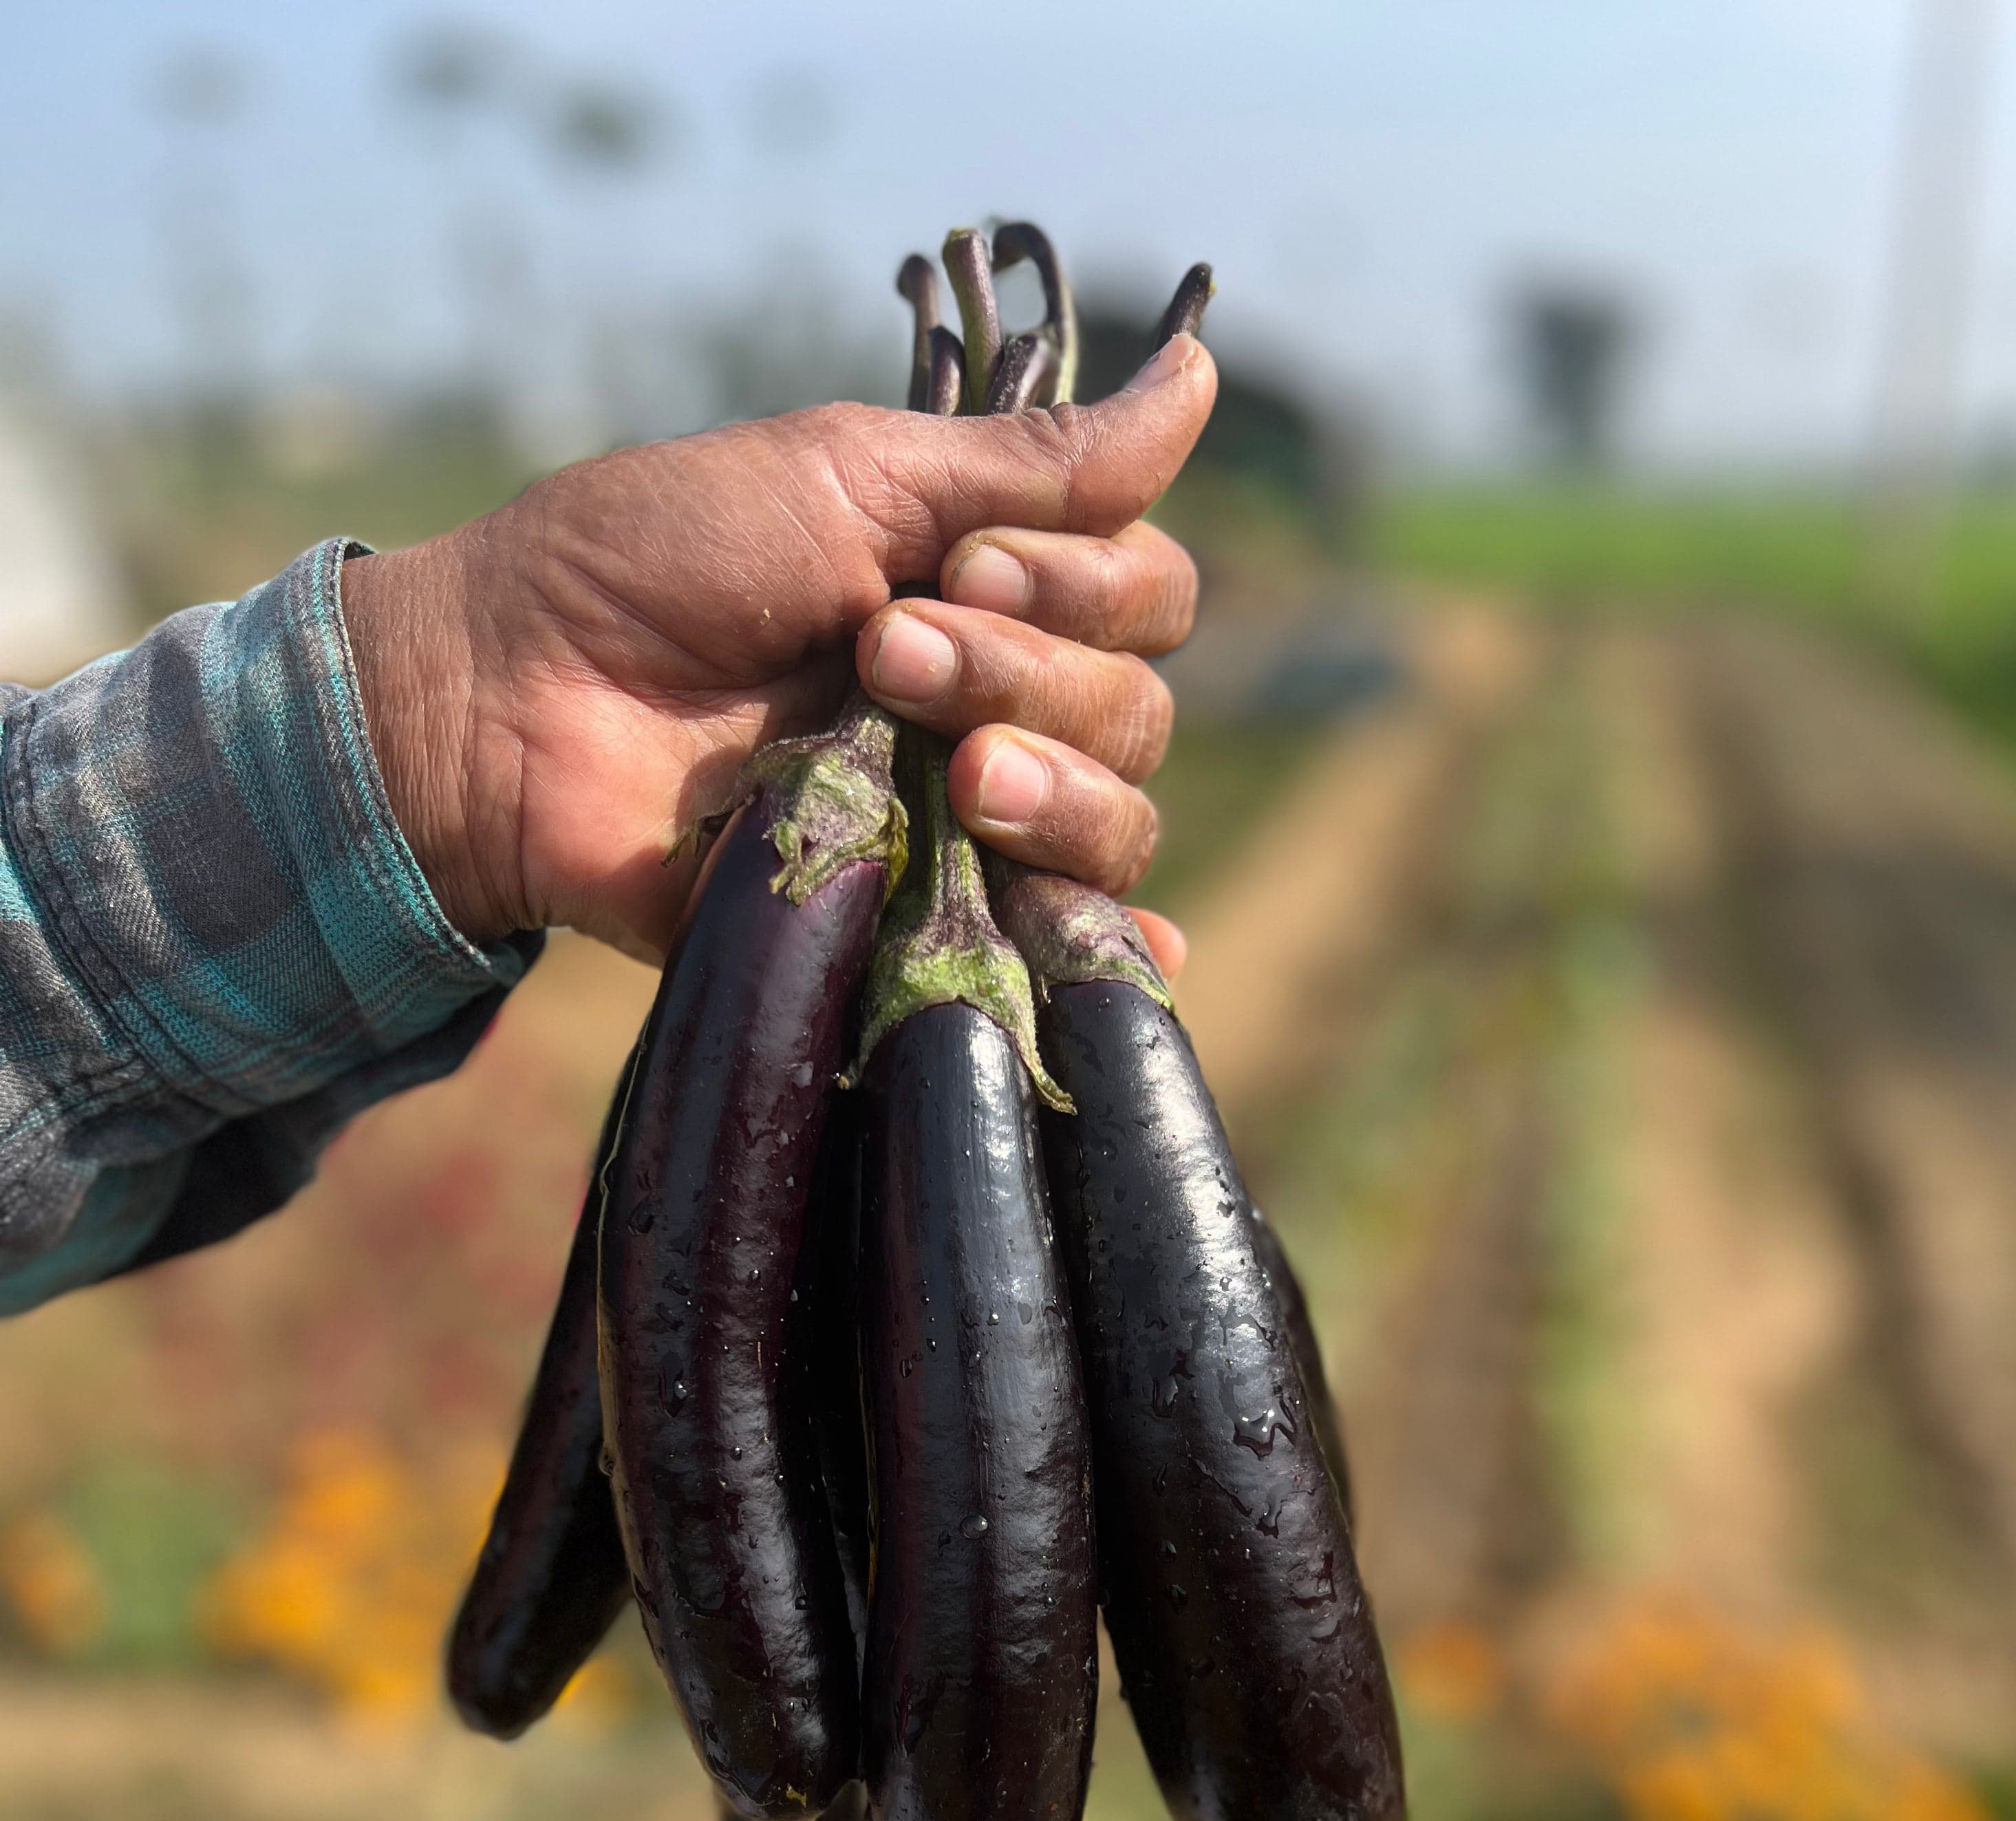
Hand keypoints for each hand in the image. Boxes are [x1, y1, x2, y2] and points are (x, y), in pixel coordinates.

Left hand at [341, 335, 1212, 974]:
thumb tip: (1202, 373)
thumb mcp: (847, 475)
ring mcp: (960, 828)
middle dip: (1030, 677)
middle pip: (1138, 712)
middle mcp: (995, 708)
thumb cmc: (656, 566)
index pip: (1147, 595)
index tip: (957, 566)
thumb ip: (1030, 461)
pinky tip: (1127, 937)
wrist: (514, 705)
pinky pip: (1063, 952)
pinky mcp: (912, 929)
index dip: (1085, 584)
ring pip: (1118, 824)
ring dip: (1054, 789)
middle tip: (887, 656)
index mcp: (989, 592)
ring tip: (947, 779)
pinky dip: (1113, 945)